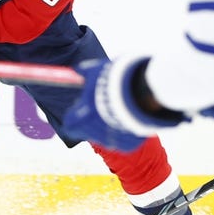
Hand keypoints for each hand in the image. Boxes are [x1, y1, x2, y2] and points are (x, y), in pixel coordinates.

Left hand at [62, 56, 187, 151]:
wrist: (143, 93)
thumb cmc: (115, 82)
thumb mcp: (97, 72)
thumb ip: (85, 73)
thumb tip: (78, 69)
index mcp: (81, 119)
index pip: (70, 125)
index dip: (76, 116)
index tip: (84, 106)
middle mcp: (93, 134)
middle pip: (88, 131)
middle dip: (94, 120)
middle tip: (105, 105)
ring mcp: (111, 141)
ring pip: (106, 136)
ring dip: (110, 125)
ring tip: (121, 108)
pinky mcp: (127, 145)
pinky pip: (124, 139)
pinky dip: (126, 129)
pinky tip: (132, 116)